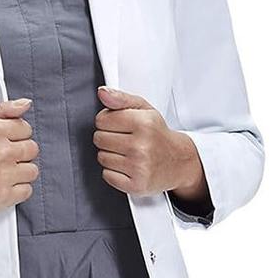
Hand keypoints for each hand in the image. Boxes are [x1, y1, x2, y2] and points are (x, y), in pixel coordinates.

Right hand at [0, 99, 39, 217]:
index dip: (15, 136)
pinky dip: (17, 190)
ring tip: (1, 173)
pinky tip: (1, 186)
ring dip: (20, 173)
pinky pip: (27, 190)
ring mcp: (3, 176)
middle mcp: (0, 152)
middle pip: (32, 149)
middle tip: (0, 159)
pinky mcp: (3, 196)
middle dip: (19, 153)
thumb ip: (0, 110)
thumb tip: (26, 104)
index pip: (26, 129)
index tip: (2, 143)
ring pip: (32, 171)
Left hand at [93, 86, 210, 208]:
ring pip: (101, 157)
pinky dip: (113, 172)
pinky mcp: (136, 185)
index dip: (107, 122)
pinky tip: (127, 166)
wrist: (179, 161)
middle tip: (124, 140)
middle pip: (99, 139)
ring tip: (127, 153)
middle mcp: (142, 146)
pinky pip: (107, 175)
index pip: (101, 120)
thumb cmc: (157, 134)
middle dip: (108, 138)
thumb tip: (102, 92)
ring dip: (110, 155)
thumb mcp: (144, 110)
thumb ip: (121, 99)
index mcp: (144, 123)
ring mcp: (139, 167)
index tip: (119, 125)